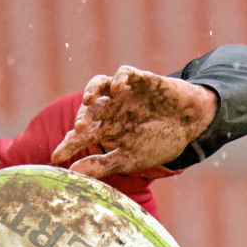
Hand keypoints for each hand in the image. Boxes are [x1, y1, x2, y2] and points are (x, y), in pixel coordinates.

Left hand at [50, 66, 217, 178]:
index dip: (67, 145)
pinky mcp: (140, 80)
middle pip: (87, 110)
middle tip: (78, 131)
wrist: (190, 125)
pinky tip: (118, 90)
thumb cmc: (159, 143)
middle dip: (80, 119)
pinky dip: (119, 79)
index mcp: (107, 130)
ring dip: (91, 91)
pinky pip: (124, 73)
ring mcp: (124, 94)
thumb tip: (73, 173)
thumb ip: (102, 164)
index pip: (80, 136)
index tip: (55, 158)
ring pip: (99, 85)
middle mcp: (112, 110)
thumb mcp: (129, 158)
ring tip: (89, 102)